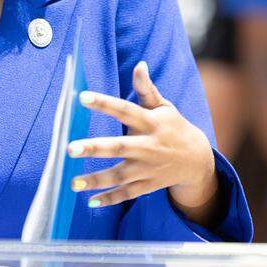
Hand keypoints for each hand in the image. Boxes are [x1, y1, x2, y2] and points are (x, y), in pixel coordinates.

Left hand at [68, 61, 219, 222]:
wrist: (197, 160)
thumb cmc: (173, 127)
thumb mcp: (164, 106)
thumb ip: (146, 88)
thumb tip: (139, 64)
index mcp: (150, 123)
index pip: (125, 110)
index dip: (104, 103)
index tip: (82, 97)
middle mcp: (148, 146)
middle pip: (119, 147)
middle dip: (94, 148)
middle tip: (69, 148)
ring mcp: (148, 168)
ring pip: (120, 175)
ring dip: (96, 180)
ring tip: (72, 182)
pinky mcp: (147, 185)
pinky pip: (127, 194)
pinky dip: (110, 199)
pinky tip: (90, 201)